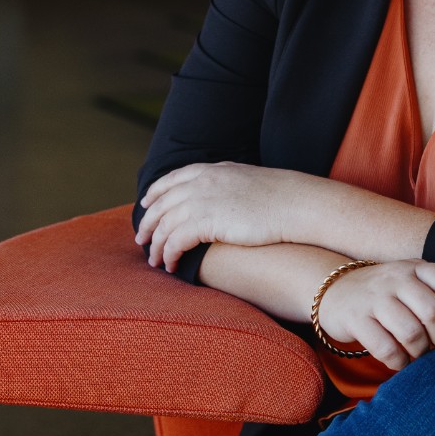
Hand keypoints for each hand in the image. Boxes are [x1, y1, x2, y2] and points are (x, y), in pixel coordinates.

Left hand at [135, 162, 285, 271]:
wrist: (293, 203)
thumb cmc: (276, 196)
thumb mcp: (242, 178)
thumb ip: (222, 181)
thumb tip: (216, 194)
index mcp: (208, 170)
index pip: (169, 180)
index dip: (153, 194)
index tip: (145, 205)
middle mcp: (199, 183)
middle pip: (160, 204)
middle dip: (147, 224)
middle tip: (141, 240)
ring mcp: (201, 201)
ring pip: (164, 226)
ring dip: (156, 246)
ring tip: (155, 261)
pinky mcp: (206, 222)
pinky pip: (175, 242)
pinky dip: (169, 255)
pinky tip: (171, 265)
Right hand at [317, 259, 434, 371]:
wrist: (335, 291)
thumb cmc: (388, 295)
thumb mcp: (417, 291)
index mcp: (417, 268)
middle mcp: (397, 278)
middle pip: (434, 312)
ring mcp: (374, 297)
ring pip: (411, 333)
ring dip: (421, 353)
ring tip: (420, 355)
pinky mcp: (355, 318)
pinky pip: (386, 348)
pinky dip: (399, 362)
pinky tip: (400, 362)